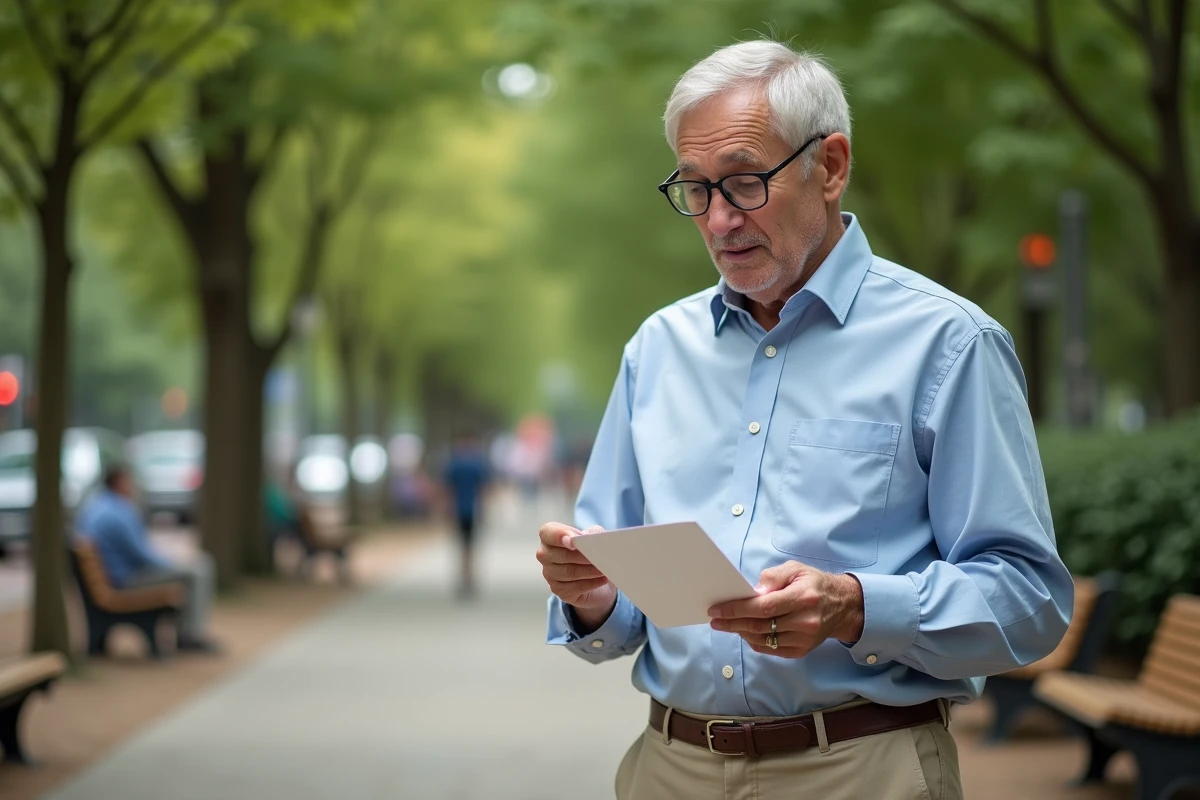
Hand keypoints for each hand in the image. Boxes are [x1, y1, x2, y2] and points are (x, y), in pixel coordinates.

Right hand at [536, 522, 615, 627]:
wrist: (595, 577)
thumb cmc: (590, 552)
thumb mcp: (594, 537)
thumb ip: (592, 533)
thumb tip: (590, 537)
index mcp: (549, 537)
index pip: (547, 533)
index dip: (559, 535)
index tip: (574, 540)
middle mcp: (545, 555)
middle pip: (560, 555)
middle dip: (581, 556)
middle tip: (598, 556)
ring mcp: (549, 574)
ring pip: (569, 572)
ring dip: (589, 570)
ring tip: (604, 568)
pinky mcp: (558, 590)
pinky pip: (575, 587)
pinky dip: (591, 582)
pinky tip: (602, 579)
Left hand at [707, 561, 863, 658]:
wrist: (842, 606)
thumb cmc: (814, 584)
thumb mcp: (795, 569)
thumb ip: (773, 577)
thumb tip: (752, 591)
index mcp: (803, 597)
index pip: (763, 607)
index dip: (737, 609)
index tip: (717, 610)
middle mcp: (805, 621)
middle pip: (760, 626)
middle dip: (733, 623)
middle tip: (715, 620)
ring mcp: (804, 639)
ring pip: (763, 640)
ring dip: (741, 633)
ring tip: (727, 625)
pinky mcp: (802, 650)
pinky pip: (771, 649)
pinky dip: (754, 641)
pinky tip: (745, 632)